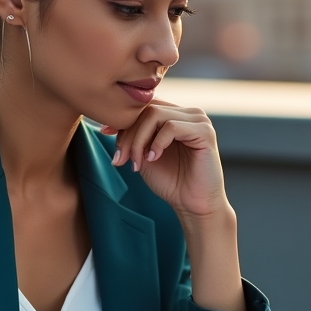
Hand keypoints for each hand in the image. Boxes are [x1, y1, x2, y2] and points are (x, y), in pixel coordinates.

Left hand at [102, 102, 226, 219]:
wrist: (192, 204)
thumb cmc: (171, 181)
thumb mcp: (143, 155)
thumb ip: (132, 137)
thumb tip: (107, 125)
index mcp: (176, 115)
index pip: (145, 106)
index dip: (123, 119)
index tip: (105, 133)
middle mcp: (189, 113)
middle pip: (148, 109)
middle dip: (128, 134)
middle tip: (121, 159)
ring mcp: (199, 121)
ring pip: (156, 115)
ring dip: (139, 139)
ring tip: (136, 162)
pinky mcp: (205, 132)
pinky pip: (172, 127)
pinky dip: (157, 143)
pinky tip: (153, 159)